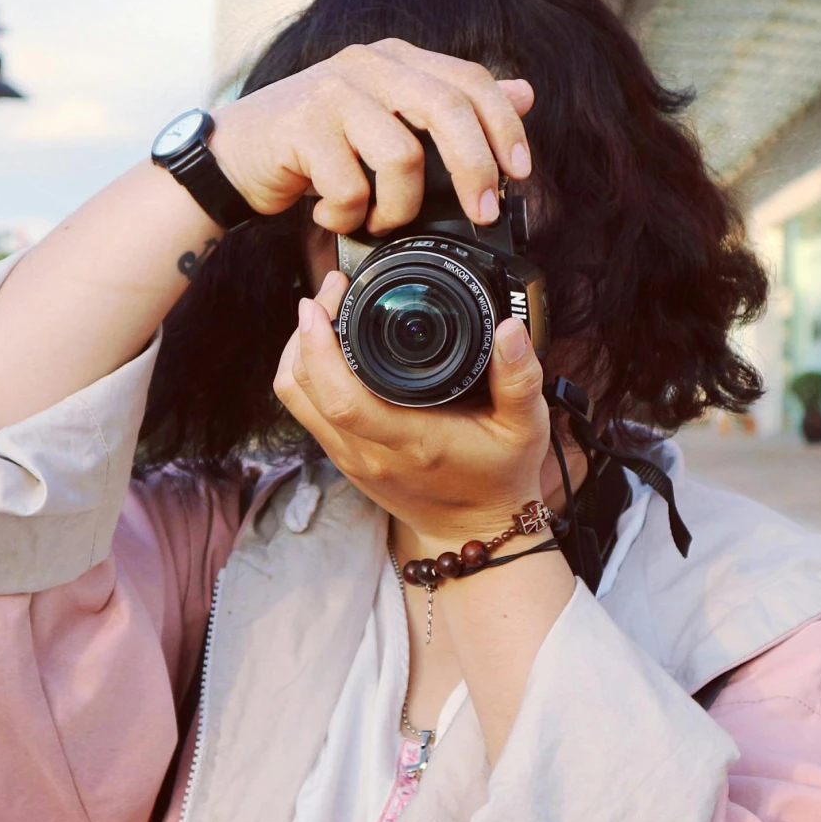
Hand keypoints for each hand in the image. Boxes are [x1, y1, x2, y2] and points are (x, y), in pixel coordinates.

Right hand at [209, 40, 533, 233]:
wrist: (232, 156)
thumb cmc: (315, 144)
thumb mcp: (387, 120)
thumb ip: (449, 106)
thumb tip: (525, 93)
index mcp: (396, 59)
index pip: (470, 79)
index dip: (503, 125)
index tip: (521, 172)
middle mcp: (367, 64)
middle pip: (447, 108)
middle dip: (476, 168)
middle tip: (484, 212)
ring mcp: (332, 91)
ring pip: (403, 155)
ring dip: (399, 207)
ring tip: (378, 221)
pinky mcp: (301, 126)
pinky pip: (350, 187)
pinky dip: (348, 217)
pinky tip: (333, 217)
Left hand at [273, 271, 549, 549]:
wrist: (476, 530)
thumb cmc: (499, 477)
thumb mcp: (525, 427)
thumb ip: (521, 377)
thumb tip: (510, 330)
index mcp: (409, 442)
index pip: (339, 396)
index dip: (318, 345)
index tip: (324, 300)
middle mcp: (368, 452)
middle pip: (303, 388)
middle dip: (305, 330)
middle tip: (331, 291)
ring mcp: (350, 458)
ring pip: (295, 398)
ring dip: (298, 351)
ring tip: (324, 313)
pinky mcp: (344, 459)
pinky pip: (305, 410)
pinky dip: (306, 374)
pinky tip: (328, 349)